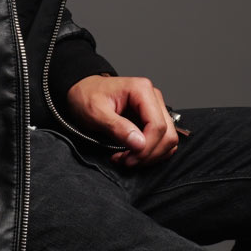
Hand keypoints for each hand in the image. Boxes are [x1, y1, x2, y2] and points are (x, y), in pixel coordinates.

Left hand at [65, 74, 179, 166]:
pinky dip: (150, 153)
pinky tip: (131, 153)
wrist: (82, 90)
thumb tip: (139, 144)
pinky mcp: (152, 119)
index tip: (128, 159)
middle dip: (148, 154)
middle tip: (125, 161)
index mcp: (142, 90)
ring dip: (150, 156)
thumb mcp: (95, 112)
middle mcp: (153, 97)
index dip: (146, 148)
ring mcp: (155, 108)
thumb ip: (117, 127)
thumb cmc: (86, 96)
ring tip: (126, 158)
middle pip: (167, 135)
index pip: (158, 126)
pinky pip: (162, 141)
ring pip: (168, 140)